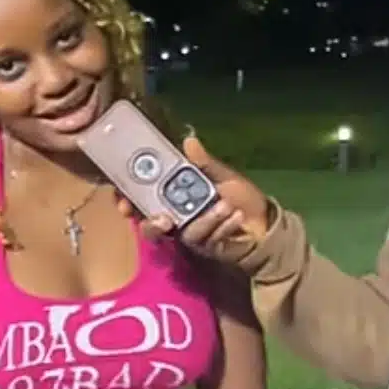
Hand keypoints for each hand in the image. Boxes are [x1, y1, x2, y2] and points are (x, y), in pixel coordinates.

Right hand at [116, 136, 270, 262]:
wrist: (265, 224)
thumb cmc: (242, 198)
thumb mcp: (223, 176)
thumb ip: (204, 163)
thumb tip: (188, 140)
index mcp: (176, 196)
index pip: (143, 198)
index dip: (127, 199)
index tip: (123, 199)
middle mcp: (178, 216)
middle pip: (150, 224)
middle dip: (150, 223)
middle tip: (163, 218)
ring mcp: (190, 234)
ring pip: (182, 232)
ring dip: (204, 219)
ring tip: (224, 205)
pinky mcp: (205, 247)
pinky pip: (205, 238)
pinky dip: (221, 225)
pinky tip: (235, 216)